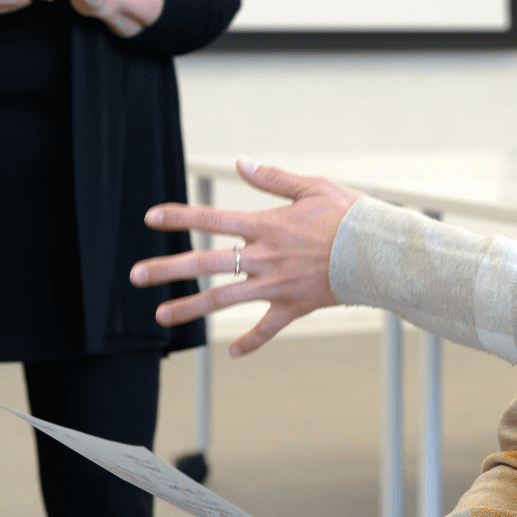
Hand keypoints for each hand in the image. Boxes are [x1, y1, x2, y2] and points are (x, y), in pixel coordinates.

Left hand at [129, 159, 360, 356]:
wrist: (381, 253)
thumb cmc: (350, 215)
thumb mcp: (313, 187)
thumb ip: (273, 178)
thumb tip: (241, 162)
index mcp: (267, 225)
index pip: (213, 220)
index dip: (180, 217)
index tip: (151, 218)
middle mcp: (265, 258)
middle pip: (206, 264)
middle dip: (168, 270)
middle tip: (135, 276)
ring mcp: (277, 286)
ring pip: (224, 300)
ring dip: (190, 308)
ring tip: (160, 316)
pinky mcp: (295, 307)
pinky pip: (268, 329)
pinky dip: (251, 341)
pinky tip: (233, 353)